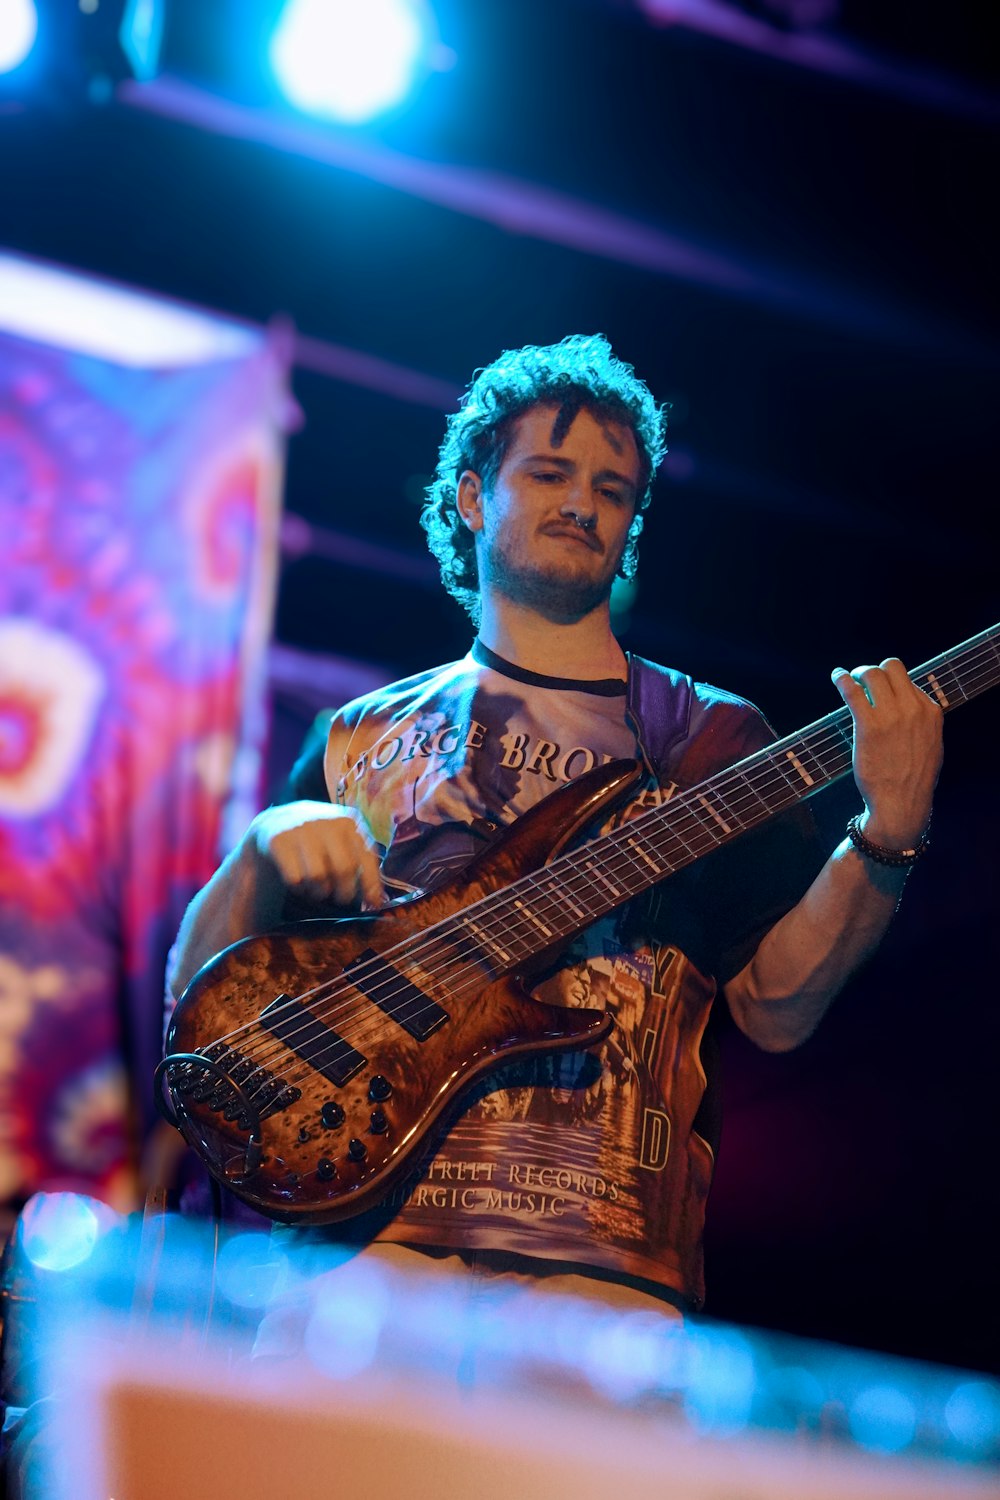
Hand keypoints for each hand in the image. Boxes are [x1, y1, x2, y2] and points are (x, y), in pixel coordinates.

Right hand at [248, 801, 384, 909]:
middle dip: (345, 891)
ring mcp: (301, 829)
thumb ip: (358, 858)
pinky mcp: (279, 841)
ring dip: (319, 891)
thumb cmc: (318, 838)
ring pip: (318, 876)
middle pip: (344, 869)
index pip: (366, 856)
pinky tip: (299, 885)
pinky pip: (295, 878)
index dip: (371, 883)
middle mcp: (327, 822)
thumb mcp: (341, 838)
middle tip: (341, 899)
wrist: (276, 823)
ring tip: (318, 891)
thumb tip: (375, 899)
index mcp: (348, 821)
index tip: (373, 903)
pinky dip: (299, 888)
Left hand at [832, 657, 943, 846]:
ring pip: (872, 674)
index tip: (879, 694)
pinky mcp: (868, 725)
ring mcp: (891, 716)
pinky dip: (842, 679)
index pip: (909, 682)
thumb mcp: (931, 745)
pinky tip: (837, 677)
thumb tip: (911, 709)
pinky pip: (852, 691)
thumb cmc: (913, 779)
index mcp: (931, 712)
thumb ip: (922, 724)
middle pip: (893, 668)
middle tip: (863, 681)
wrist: (902, 803)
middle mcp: (913, 709)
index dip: (892, 686)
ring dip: (858, 673)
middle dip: (876, 670)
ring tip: (850, 680)